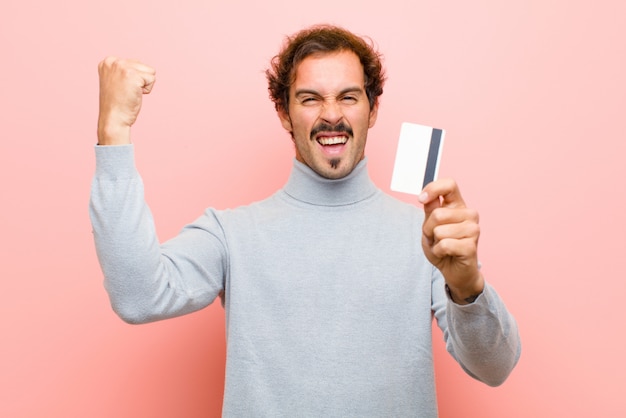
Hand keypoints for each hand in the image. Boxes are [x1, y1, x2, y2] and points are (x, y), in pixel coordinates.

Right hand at [97, 57, 155, 144]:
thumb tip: (140, 66)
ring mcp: (122, 67)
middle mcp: (113, 61)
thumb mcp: (116, 81)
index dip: (133, 79)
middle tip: (126, 92)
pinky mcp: (133, 75)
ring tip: (130, 93)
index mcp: (108, 61)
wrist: (113, 118)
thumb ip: (124, 70)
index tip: (121, 88)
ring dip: (144, 85)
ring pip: (150, 71)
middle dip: (140, 81)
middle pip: (143, 66)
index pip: (135, 63)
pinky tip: (135, 95)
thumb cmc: (117, 104)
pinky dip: (147, 90)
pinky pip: (152, 79)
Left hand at [418, 179, 483, 303]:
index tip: (421, 199)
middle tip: (435, 238)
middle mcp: (469, 214)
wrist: (454, 271)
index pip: (450, 185)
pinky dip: (439, 251)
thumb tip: (426, 196)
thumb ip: (430, 210)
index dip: (433, 188)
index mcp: (458, 205)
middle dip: (428, 228)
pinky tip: (446, 254)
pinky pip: (444, 245)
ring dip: (434, 241)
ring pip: (439, 230)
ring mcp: (473, 230)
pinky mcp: (471, 246)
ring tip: (442, 246)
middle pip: (438, 214)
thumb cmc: (443, 246)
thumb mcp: (430, 226)